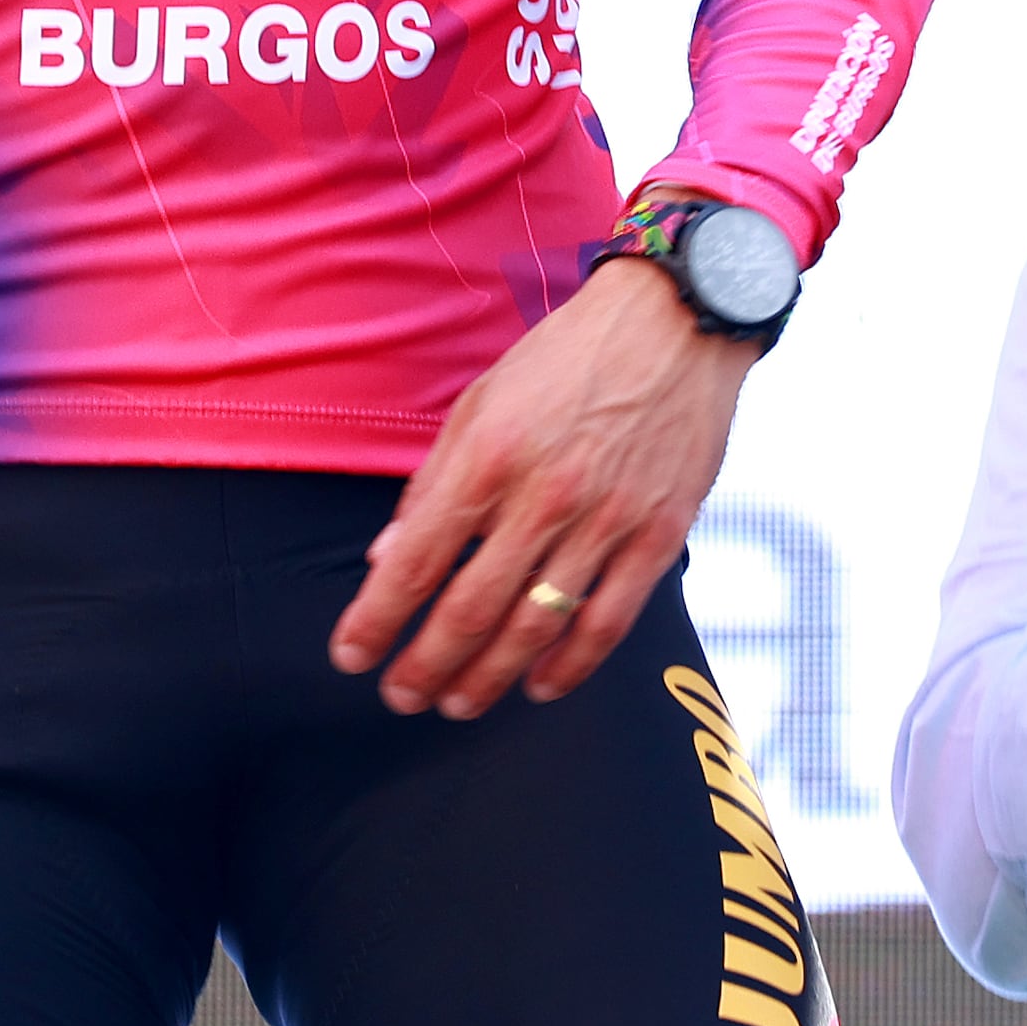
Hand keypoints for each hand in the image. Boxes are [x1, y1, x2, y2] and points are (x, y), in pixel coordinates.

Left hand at [328, 253, 753, 719]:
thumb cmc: (567, 357)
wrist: (675, 322)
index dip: (377, 618)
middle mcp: (544, 494)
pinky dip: (570, 666)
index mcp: (489, 454)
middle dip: (425, 664)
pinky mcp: (658, 535)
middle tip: (400, 696)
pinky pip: (608, 622)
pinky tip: (539, 687)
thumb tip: (388, 556)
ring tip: (455, 703)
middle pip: (470, 608)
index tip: (350, 656)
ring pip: (535, 628)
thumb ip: (434, 482)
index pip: (418, 560)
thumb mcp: (481, 400)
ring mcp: (606, 520)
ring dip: (488, 677)